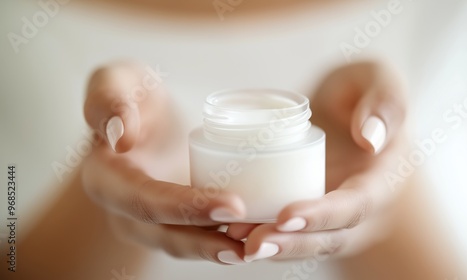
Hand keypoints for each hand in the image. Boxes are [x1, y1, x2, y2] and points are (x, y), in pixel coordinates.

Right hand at [81, 61, 247, 264]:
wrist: (144, 121)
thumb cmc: (134, 97)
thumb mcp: (117, 80)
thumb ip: (109, 97)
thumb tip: (120, 135)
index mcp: (106, 178)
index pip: (146, 200)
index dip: (187, 207)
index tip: (232, 205)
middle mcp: (126, 210)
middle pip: (168, 235)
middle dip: (210, 241)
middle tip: (253, 240)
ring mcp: (152, 221)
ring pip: (186, 245)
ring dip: (222, 251)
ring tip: (261, 247)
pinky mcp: (176, 222)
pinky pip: (200, 237)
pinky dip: (229, 242)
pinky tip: (259, 238)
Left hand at [228, 61, 408, 260]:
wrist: (345, 113)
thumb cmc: (357, 94)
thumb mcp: (375, 78)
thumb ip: (384, 98)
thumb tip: (372, 138)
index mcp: (383, 176)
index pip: (356, 205)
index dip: (323, 215)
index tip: (286, 215)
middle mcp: (362, 206)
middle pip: (331, 238)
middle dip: (293, 244)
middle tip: (254, 243)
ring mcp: (336, 215)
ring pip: (309, 243)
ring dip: (276, 248)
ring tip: (239, 245)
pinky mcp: (312, 213)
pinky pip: (292, 234)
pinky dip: (266, 237)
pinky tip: (235, 236)